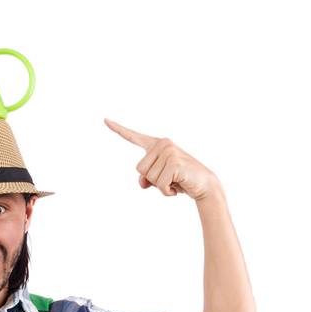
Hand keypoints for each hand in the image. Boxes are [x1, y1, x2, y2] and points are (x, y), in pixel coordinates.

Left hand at [105, 118, 220, 200]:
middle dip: (152, 180)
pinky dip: (167, 191)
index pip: (133, 137)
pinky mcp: (174, 163)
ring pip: (148, 177)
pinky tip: (178, 187)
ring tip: (176, 180)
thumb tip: (142, 183)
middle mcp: (163, 144)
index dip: (118, 129)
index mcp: (157, 145)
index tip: (105, 120)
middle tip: (170, 178)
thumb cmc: (180, 180)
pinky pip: (159, 184)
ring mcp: (169, 152)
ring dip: (161, 186)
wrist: (205, 185)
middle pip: (139, 169)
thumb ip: (146, 178)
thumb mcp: (159, 179)